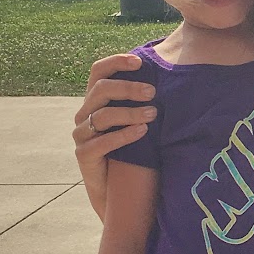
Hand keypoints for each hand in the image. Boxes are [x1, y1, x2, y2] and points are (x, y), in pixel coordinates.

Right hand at [73, 54, 156, 217]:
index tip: (140, 62)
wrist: (116, 191)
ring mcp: (82, 135)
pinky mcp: (84, 156)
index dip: (116, 62)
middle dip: (128, 88)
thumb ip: (143, 102)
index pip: (98, 71)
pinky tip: (141, 132)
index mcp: (95, 100)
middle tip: (152, 92)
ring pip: (102, 116)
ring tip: (153, 114)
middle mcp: (85, 114)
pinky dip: (123, 135)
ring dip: (129, 112)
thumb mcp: (137, 121)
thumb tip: (171, 79)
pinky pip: (101, 143)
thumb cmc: (132, 152)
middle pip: (100, 90)